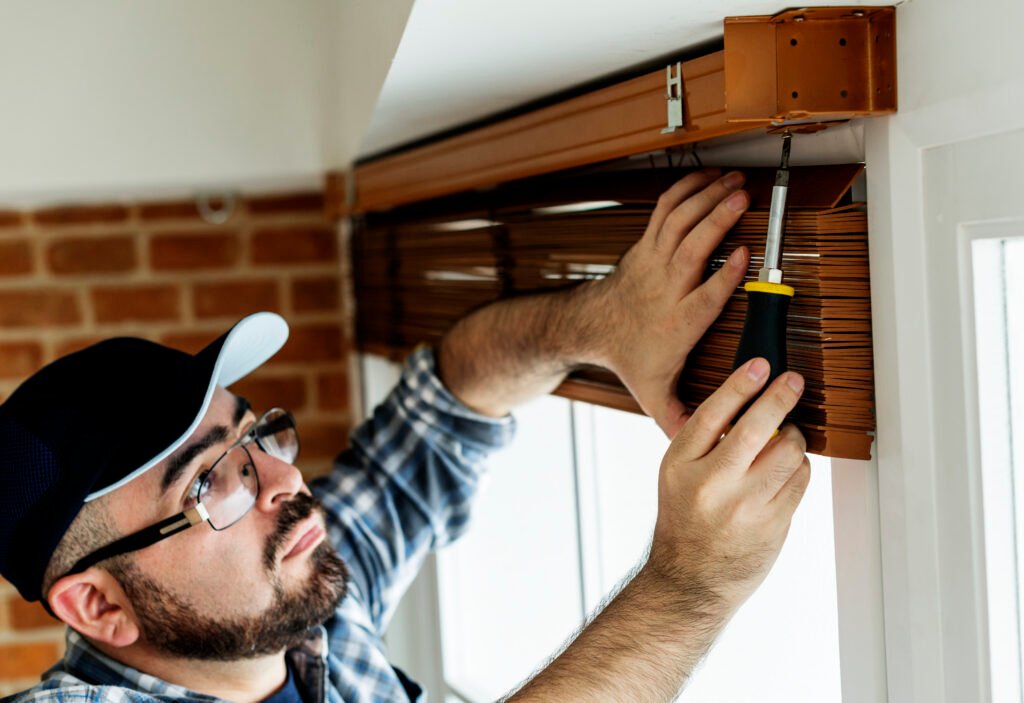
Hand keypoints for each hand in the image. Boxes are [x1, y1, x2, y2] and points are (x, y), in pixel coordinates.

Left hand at [589, 169, 749, 435]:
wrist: (593, 327)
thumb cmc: (631, 356)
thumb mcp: (654, 393)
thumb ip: (680, 417)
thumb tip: (703, 443)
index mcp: (677, 322)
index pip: (702, 298)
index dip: (723, 277)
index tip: (743, 258)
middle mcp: (665, 287)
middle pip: (690, 250)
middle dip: (715, 222)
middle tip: (743, 200)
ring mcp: (653, 260)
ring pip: (678, 222)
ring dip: (706, 198)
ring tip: (736, 182)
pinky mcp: (648, 244)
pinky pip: (667, 210)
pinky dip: (688, 189)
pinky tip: (712, 177)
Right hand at [645, 358, 810, 615]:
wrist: (690, 579)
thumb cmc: (684, 521)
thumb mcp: (676, 476)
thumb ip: (703, 442)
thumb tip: (748, 402)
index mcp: (680, 465)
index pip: (713, 413)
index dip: (740, 385)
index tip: (761, 365)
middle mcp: (710, 484)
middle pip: (756, 428)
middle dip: (780, 397)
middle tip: (793, 382)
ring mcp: (744, 506)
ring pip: (788, 453)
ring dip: (793, 439)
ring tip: (785, 441)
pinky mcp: (772, 524)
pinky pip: (800, 481)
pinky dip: (799, 468)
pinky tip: (787, 471)